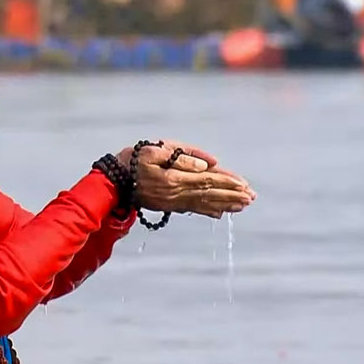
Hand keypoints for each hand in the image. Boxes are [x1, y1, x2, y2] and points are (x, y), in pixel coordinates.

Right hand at [116, 141, 255, 218]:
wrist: (112, 181)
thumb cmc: (133, 160)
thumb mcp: (154, 150)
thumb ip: (182, 156)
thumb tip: (208, 165)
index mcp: (174, 178)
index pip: (207, 180)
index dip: (227, 182)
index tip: (245, 185)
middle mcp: (176, 194)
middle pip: (210, 194)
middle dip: (232, 195)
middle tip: (251, 198)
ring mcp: (172, 202)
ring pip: (204, 204)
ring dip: (225, 205)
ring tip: (243, 206)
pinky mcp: (168, 206)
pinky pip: (193, 209)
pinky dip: (209, 211)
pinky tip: (220, 213)